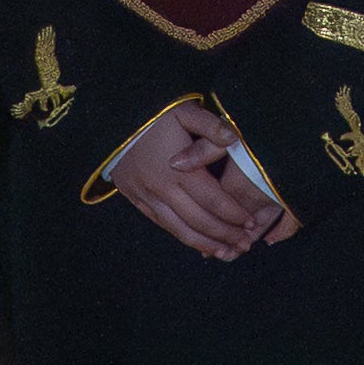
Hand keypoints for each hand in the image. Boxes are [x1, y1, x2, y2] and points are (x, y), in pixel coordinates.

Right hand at [102, 99, 293, 259]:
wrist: (113, 121)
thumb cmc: (154, 115)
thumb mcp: (184, 111)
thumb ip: (211, 126)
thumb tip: (234, 139)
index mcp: (178, 169)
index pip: (212, 199)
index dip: (233, 214)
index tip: (251, 223)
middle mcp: (162, 188)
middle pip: (199, 220)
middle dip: (225, 235)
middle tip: (246, 244)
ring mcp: (147, 197)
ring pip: (180, 230)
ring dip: (205, 244)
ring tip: (226, 253)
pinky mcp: (137, 200)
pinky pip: (163, 225)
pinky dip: (182, 236)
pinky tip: (198, 243)